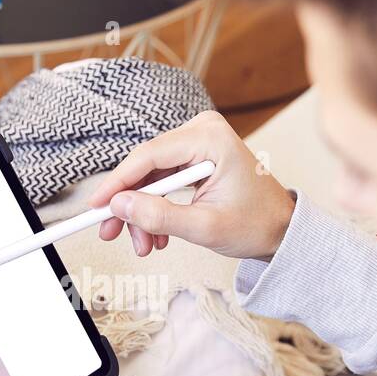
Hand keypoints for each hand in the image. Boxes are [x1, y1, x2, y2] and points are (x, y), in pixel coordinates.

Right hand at [89, 111, 295, 259]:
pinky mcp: (196, 154)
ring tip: (145, 245)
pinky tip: (158, 234)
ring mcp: (200, 140)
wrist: (281, 229)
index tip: (94, 206)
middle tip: (111, 234)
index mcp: (211, 139)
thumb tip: (119, 207)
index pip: (149, 156)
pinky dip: (156, 206)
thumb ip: (160, 216)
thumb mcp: (205, 227)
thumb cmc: (255, 225)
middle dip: (129, 204)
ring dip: (142, 211)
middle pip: (146, 166)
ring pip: (151, 175)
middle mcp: (203, 130)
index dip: (117, 183)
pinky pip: (162, 178)